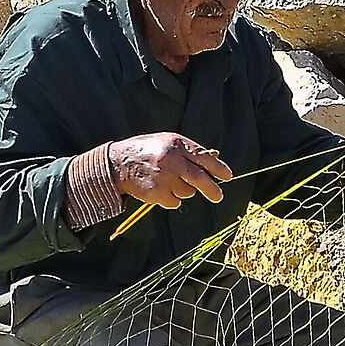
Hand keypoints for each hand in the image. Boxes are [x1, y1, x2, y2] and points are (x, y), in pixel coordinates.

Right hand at [108, 133, 231, 209]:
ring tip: (169, 183)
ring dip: (184, 191)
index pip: (204, 157)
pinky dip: (172, 199)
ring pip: (187, 192)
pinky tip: (161, 190)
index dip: (218, 168)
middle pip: (200, 179)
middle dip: (213, 190)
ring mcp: (164, 178)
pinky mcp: (157, 193)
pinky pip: (175, 202)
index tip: (227, 176)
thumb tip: (215, 158)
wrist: (117, 164)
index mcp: (177, 144)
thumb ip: (189, 151)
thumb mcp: (168, 143)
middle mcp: (172, 160)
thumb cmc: (146, 151)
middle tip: (218, 196)